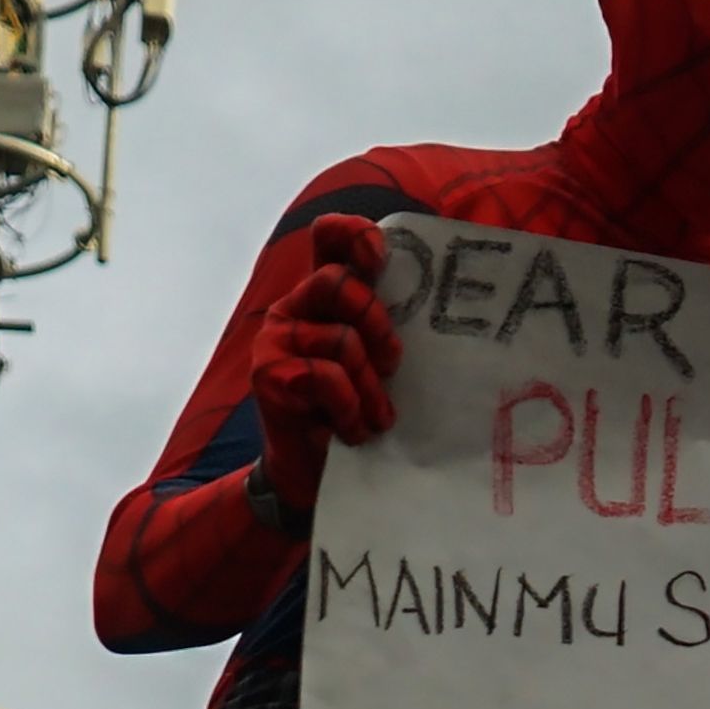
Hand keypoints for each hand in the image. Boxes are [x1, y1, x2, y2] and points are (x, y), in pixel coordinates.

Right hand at [249, 211, 400, 518]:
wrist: (314, 473)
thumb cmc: (355, 410)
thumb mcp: (378, 362)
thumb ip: (389, 326)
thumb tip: (442, 304)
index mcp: (325, 295)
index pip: (328, 239)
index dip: (353, 235)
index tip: (379, 258)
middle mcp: (296, 307)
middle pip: (336, 282)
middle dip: (375, 322)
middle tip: (392, 365)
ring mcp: (277, 339)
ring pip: (340, 339)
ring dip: (369, 386)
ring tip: (376, 417)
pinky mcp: (268, 375)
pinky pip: (325, 377)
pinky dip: (349, 407)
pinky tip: (352, 429)